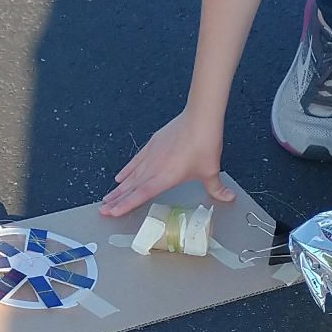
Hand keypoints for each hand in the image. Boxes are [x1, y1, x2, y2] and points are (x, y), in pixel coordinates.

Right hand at [102, 110, 236, 217]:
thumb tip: (229, 198)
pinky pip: (135, 162)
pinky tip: (119, 177)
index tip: (111, 212)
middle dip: (116, 200)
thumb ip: (216, 188)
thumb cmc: (204, 145)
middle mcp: (154, 168)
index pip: (141, 194)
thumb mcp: (211, 171)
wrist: (199, 119)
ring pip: (131, 175)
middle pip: (131, 187)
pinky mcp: (152, 145)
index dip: (125, 204)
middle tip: (102, 209)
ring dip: (119, 188)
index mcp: (165, 177)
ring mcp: (151, 155)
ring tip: (107, 197)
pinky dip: (127, 170)